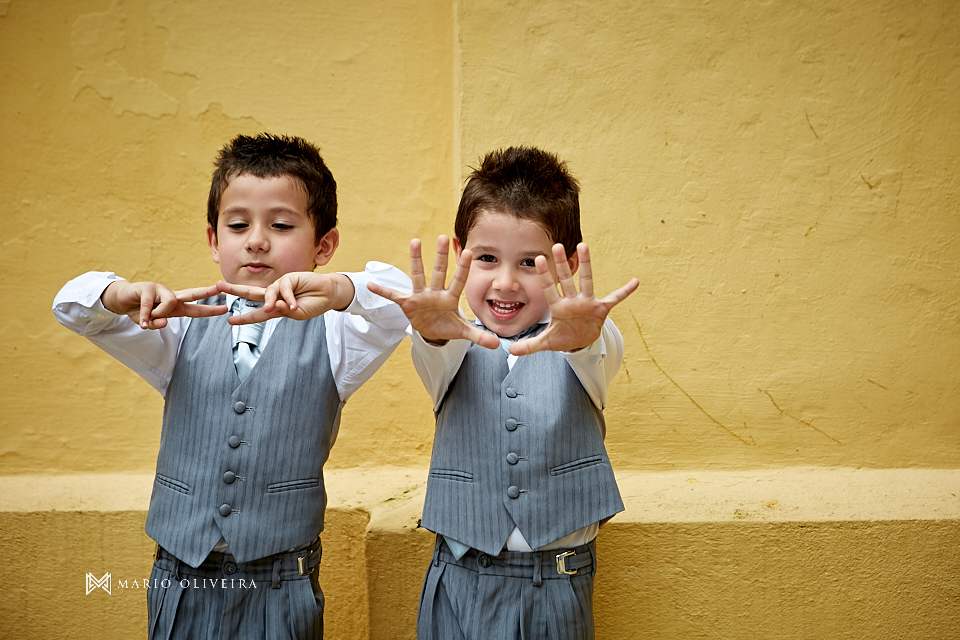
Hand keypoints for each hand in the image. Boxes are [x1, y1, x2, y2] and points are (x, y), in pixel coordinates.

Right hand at [102, 280, 226, 329]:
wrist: (121, 299)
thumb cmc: (139, 311)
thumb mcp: (148, 322)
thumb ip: (156, 324)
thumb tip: (162, 321)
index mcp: (175, 306)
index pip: (196, 308)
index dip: (210, 310)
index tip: (225, 308)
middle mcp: (171, 296)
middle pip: (192, 293)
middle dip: (207, 292)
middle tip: (220, 289)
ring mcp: (160, 290)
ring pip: (170, 302)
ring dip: (158, 314)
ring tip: (147, 319)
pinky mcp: (148, 288)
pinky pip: (149, 305)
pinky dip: (145, 316)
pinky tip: (141, 322)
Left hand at [218, 272, 354, 324]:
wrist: (328, 295)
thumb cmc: (313, 305)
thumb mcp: (296, 314)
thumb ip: (283, 311)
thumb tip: (270, 307)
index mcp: (276, 306)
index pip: (257, 312)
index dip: (244, 317)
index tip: (230, 321)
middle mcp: (275, 295)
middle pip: (251, 293)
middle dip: (234, 290)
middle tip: (219, 286)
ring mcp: (281, 285)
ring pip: (266, 293)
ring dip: (269, 302)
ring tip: (274, 309)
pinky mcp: (288, 278)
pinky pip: (283, 289)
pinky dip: (288, 298)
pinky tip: (295, 304)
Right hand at [367, 236, 498, 348]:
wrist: (432, 331)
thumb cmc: (448, 326)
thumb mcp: (463, 332)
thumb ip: (479, 336)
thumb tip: (498, 344)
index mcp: (450, 298)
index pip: (459, 281)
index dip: (463, 268)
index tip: (469, 252)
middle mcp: (435, 292)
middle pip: (440, 271)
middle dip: (442, 256)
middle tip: (444, 236)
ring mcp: (420, 296)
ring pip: (418, 275)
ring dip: (416, 259)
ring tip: (415, 241)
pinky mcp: (407, 303)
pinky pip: (393, 296)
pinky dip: (383, 291)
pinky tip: (371, 284)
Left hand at [510, 243, 637, 355]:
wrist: (580, 343)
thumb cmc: (562, 337)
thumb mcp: (546, 343)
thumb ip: (530, 345)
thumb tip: (512, 351)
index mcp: (558, 307)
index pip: (549, 288)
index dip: (545, 275)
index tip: (539, 259)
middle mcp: (572, 301)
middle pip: (567, 279)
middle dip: (562, 264)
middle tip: (556, 245)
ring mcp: (587, 303)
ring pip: (587, 281)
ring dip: (586, 265)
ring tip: (583, 245)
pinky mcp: (601, 309)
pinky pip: (615, 298)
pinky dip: (625, 291)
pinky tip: (634, 282)